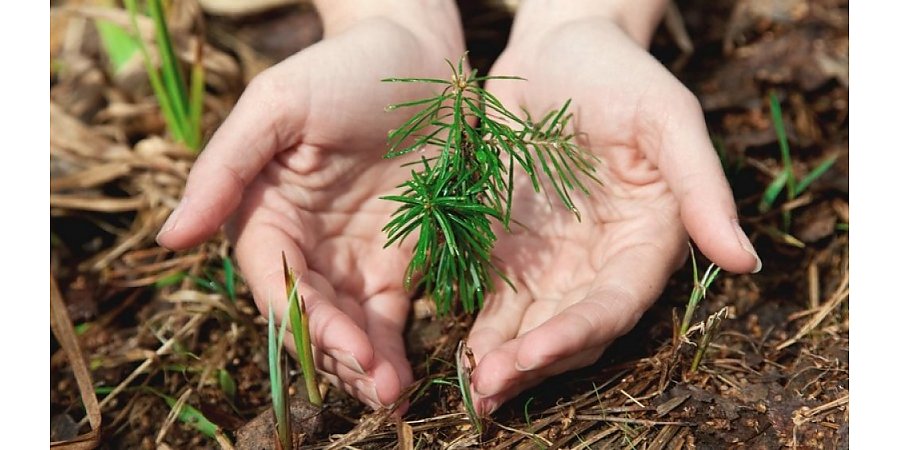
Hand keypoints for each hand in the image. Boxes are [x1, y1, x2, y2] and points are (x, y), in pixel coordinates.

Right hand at [156, 1, 465, 410]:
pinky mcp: (396, 262)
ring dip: (363, 365)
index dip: (301, 319)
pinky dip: (392, 348)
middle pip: (309, 316)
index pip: (272, 281)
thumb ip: (225, 169)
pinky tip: (403, 376)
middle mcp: (304, 245)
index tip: (338, 345)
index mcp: (265, 213)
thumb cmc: (342, 70)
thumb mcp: (276, 106)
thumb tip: (170, 239)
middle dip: (337, 355)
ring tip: (390, 392)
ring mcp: (351, 257)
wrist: (420, 57)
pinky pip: (388, 317)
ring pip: (347, 328)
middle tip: (374, 384)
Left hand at [466, 4, 761, 413]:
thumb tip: (745, 260)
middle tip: (488, 386)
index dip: (576, 332)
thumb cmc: (619, 74)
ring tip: (472, 386)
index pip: (614, 303)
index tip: (533, 353)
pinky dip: (481, 326)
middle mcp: (601, 261)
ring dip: (504, 359)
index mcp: (646, 240)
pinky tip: (459, 350)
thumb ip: (701, 187)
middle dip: (533, 362)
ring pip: (532, 325)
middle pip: (572, 329)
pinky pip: (498, 299)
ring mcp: (554, 258)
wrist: (556, 49)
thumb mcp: (667, 119)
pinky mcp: (513, 247)